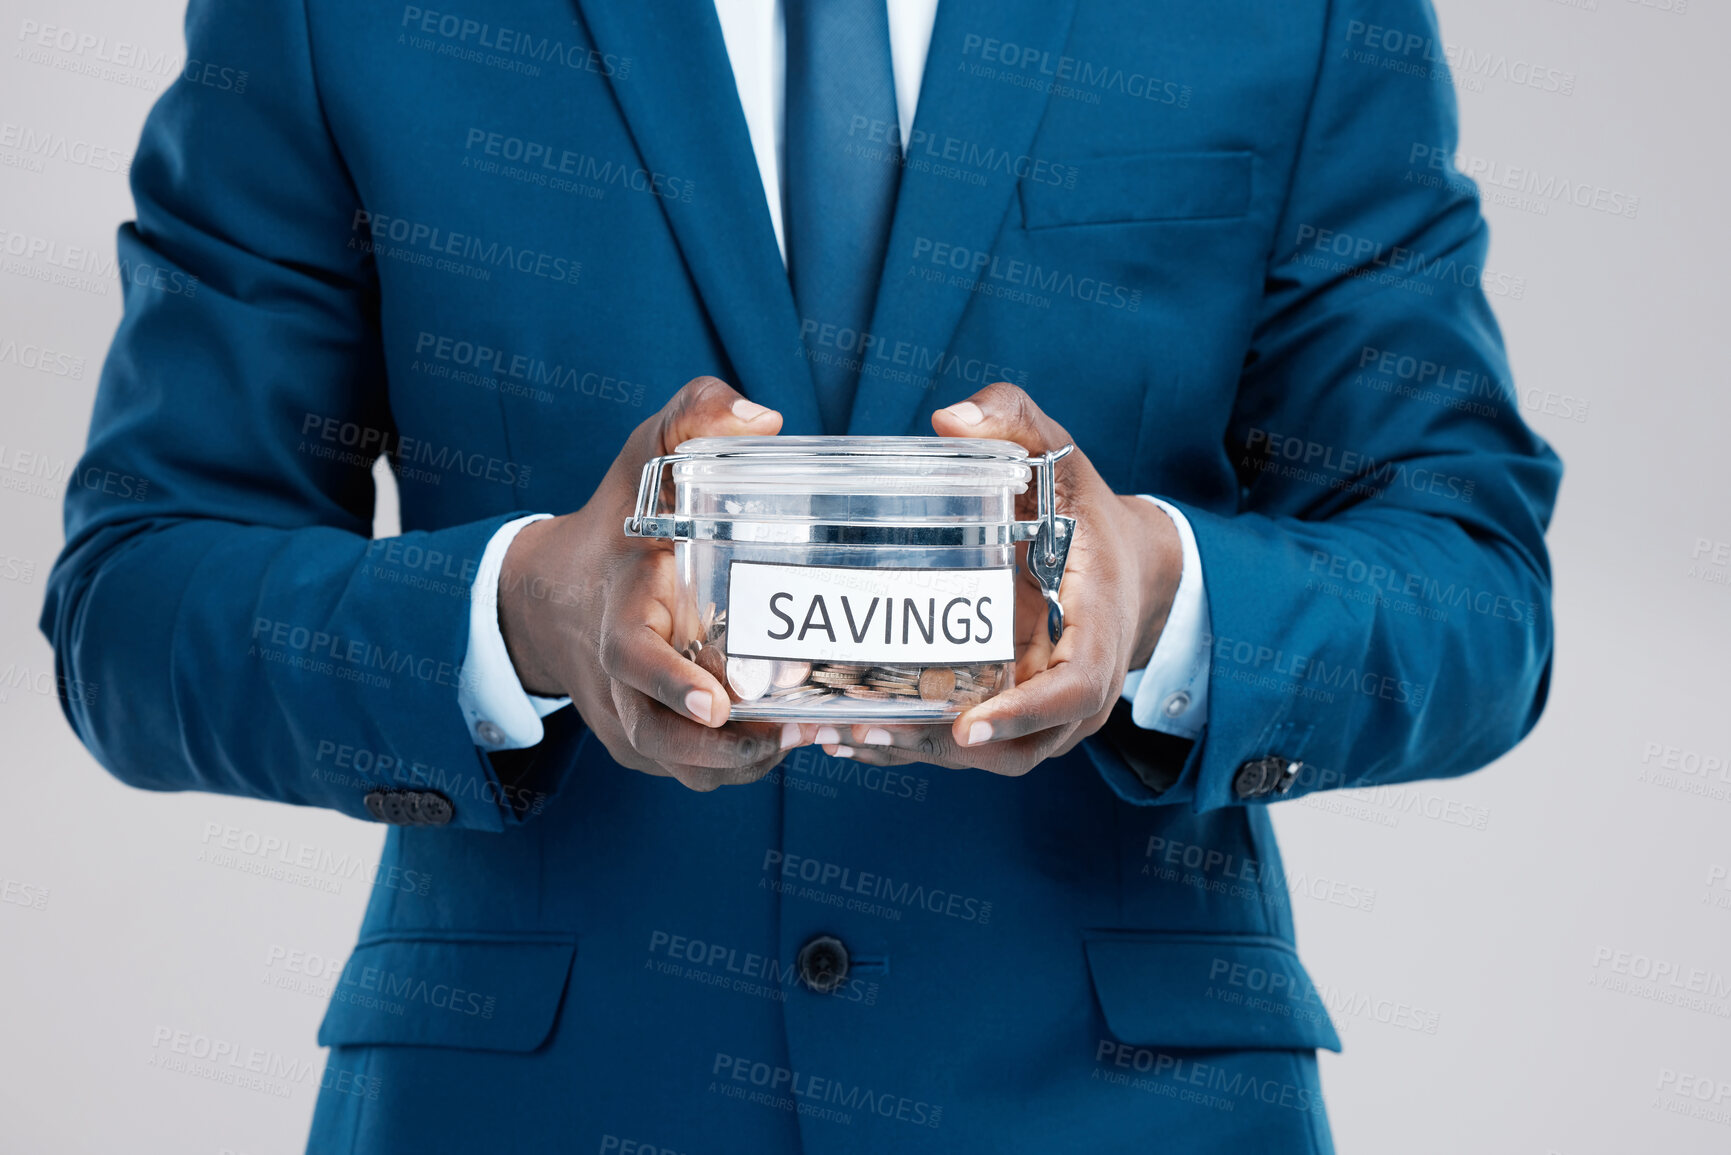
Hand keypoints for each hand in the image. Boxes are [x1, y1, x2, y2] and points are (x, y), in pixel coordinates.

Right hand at [497, 376, 806, 789]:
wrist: (551, 595)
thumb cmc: (614, 520)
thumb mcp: (643, 454)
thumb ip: (692, 418)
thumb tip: (763, 420)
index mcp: (617, 615)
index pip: (634, 660)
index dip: (672, 686)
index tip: (716, 704)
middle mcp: (618, 683)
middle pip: (663, 741)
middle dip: (728, 749)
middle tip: (799, 732)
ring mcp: (631, 721)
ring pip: (687, 768)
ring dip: (746, 763)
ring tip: (814, 736)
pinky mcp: (651, 745)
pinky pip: (696, 771)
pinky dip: (742, 766)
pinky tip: (798, 739)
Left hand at [816, 382, 1182, 774]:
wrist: (1132, 566)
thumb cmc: (1087, 510)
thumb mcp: (1061, 456)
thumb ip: (1014, 420)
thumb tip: (950, 420)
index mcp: (1099, 628)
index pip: (1073, 689)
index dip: (1023, 713)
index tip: (966, 726)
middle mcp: (1081, 685)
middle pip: (1021, 745)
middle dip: (944, 749)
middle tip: (867, 732)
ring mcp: (1050, 710)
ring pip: (993, 757)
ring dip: (920, 756)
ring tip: (843, 737)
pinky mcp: (1019, 713)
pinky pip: (975, 746)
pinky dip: (917, 747)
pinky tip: (852, 735)